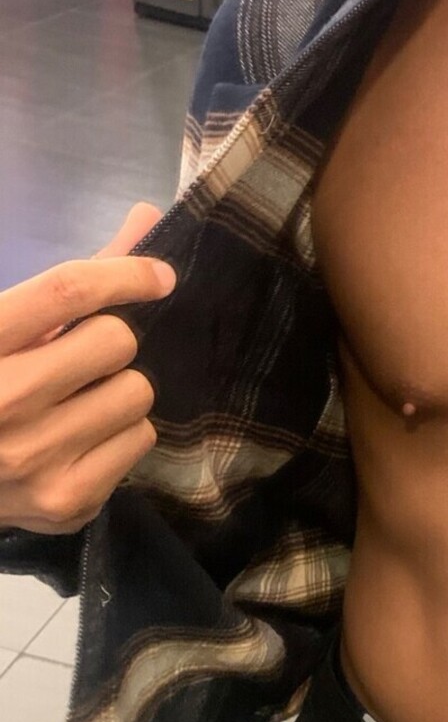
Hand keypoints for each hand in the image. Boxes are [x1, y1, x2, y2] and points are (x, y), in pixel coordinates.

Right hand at [0, 204, 174, 534]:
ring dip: (117, 392)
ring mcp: (36, 459)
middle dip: (108, 344)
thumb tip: (146, 221)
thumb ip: (70, 284)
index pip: (65, 291)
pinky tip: (77, 441)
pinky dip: (118, 436)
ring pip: (138, 394)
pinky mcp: (68, 500)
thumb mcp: (2, 329)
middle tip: (79, 361)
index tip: (158, 276)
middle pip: (118, 342)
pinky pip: (139, 441)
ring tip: (75, 404)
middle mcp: (4, 402)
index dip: (124, 273)